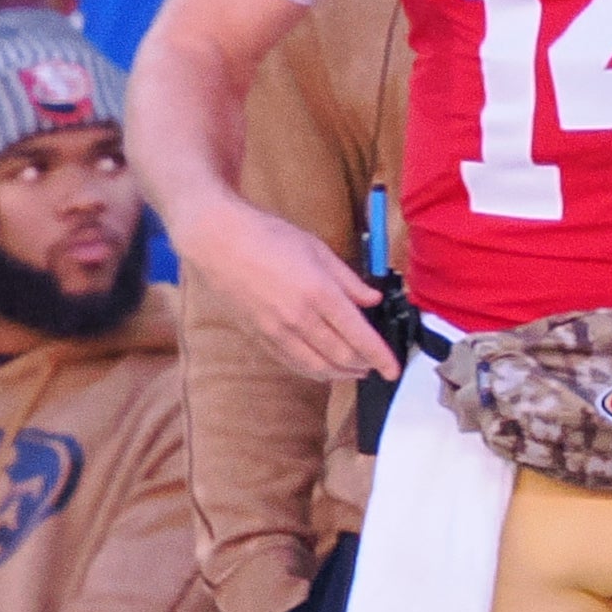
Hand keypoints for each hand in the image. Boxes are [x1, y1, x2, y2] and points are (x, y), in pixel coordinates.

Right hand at [190, 198, 394, 382]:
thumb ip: (348, 280)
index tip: (393, 369)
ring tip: (355, 371)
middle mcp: (299, 318)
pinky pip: (292, 363)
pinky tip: (324, 369)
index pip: (359, 335)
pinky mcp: (260, 337)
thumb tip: (372, 300)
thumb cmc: (268, 237)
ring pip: (317, 366)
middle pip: (341, 356)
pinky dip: (314, 371)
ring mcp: (277, 331)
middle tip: (375, 365)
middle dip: (364, 365)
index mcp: (319, 292)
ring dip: (341, 373)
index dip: (381, 356)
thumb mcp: (317, 249)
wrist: (219, 242)